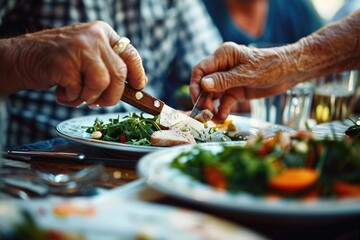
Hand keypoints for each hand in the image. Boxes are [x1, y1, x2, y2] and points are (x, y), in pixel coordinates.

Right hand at [5, 21, 146, 106]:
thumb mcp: (88, 54)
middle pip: (119, 74)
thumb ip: (108, 64)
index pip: (129, 54)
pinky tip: (61, 92)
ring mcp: (79, 48)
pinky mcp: (64, 62)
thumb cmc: (60, 61)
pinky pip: (79, 90)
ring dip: (90, 97)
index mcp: (103, 33)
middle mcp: (94, 36)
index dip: (137, 73)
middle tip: (98, 102)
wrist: (23, 57)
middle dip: (112, 96)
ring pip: (102, 83)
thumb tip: (134, 86)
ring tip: (76, 95)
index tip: (139, 86)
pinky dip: (71, 98)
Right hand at [189, 42, 297, 119]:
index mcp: (223, 56)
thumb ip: (224, 80)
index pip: (200, 70)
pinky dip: (222, 109)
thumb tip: (203, 84)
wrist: (290, 72)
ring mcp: (228, 80)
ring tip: (213, 119)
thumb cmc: (270, 66)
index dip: (195, 84)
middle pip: (204, 84)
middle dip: (203, 99)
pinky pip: (224, 101)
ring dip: (212, 107)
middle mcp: (222, 67)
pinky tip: (223, 117)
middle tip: (205, 114)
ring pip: (213, 95)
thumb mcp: (246, 74)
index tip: (196, 99)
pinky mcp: (236, 91)